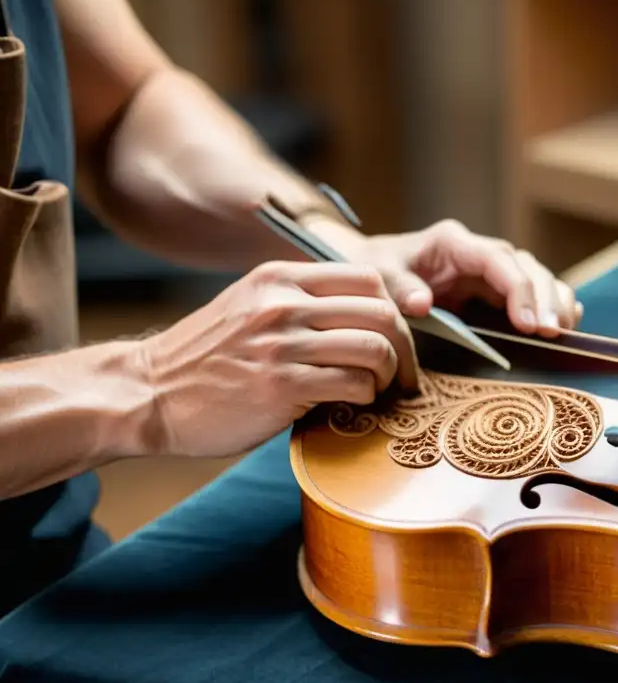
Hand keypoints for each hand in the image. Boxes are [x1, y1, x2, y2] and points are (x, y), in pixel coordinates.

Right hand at [137, 260, 418, 458]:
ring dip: (389, 374)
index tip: (395, 337)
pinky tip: (355, 404)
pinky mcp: (281, 386)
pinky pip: (353, 385)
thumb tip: (367, 315)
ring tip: (379, 390)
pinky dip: (366, 397)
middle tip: (401, 372)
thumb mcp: (250, 305)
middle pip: (381, 312)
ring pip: (375, 348)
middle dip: (404, 346)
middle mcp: (283, 304)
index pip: (368, 278)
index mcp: (279, 277)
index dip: (394, 309)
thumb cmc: (207, 356)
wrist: (148, 392)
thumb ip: (301, 301)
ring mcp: (282, 344)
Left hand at [337, 219, 582, 336]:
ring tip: (563, 332)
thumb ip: (398, 286)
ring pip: (536, 276)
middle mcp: (478, 252)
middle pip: (526, 267)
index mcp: (453, 243)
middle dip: (545, 298)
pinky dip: (552, 305)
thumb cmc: (376, 270)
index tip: (528, 324)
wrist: (373, 269)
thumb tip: (421, 303)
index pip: (497, 260)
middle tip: (553, 333)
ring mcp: (490, 270)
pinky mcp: (494, 288)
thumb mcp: (379, 275)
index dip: (518, 290)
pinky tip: (566, 324)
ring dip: (554, 302)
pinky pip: (532, 291)